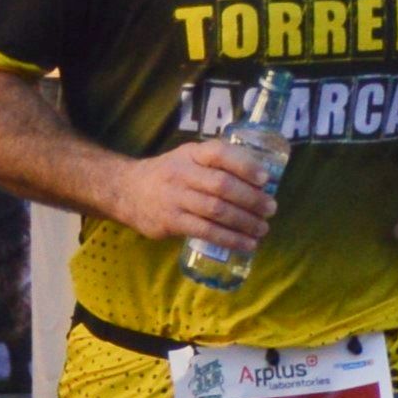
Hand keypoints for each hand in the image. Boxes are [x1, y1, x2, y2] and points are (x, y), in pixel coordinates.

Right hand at [111, 140, 277, 259]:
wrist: (126, 190)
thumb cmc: (169, 175)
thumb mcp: (188, 158)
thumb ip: (216, 165)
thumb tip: (261, 183)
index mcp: (191, 154)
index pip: (219, 153)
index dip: (244, 165)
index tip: (264, 178)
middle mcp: (181, 173)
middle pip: (222, 185)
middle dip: (251, 199)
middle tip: (271, 209)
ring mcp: (175, 198)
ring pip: (216, 211)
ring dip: (245, 222)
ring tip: (263, 229)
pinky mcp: (171, 221)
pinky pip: (205, 232)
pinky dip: (230, 239)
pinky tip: (246, 244)